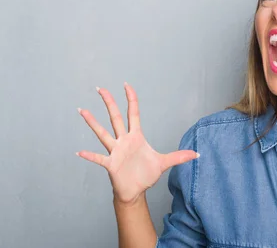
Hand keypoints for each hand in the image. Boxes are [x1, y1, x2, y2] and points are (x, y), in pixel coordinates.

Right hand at [76, 83, 198, 204]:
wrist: (135, 191)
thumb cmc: (146, 175)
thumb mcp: (164, 163)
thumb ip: (179, 157)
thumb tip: (197, 154)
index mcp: (136, 137)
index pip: (133, 113)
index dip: (131, 99)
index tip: (126, 85)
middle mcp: (124, 141)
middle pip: (116, 117)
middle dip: (109, 103)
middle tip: (101, 88)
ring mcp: (116, 151)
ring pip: (103, 133)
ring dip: (93, 123)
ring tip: (82, 110)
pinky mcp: (111, 164)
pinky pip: (99, 158)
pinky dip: (90, 155)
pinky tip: (79, 151)